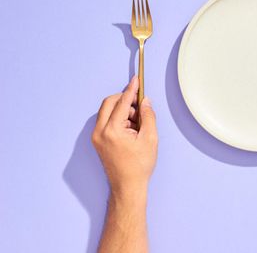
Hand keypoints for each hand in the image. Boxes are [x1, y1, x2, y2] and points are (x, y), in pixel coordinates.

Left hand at [92, 76, 157, 197]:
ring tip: (138, 124)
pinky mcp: (97, 140)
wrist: (127, 186)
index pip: (121, 103)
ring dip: (122, 110)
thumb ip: (148, 116)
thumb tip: (145, 102)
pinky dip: (118, 119)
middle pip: (109, 103)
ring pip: (107, 111)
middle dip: (125, 100)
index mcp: (112, 131)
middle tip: (139, 106)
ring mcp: (96, 136)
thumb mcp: (150, 138)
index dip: (131, 90)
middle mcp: (100, 132)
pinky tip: (131, 130)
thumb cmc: (139, 165)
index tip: (136, 80)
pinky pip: (106, 121)